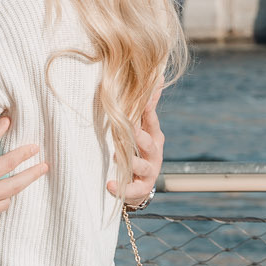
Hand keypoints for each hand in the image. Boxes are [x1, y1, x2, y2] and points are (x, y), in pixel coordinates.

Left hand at [109, 88, 165, 210]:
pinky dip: (122, 188)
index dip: (148, 106)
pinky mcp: (142, 188)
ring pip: (142, 166)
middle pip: (148, 142)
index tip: (143, 94)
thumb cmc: (139, 150)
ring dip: (131, 161)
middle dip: (138, 135)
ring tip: (117, 156)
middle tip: (129, 128)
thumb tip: (155, 76)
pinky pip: (134, 190)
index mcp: (153, 135)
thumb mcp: (144, 128)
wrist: (140, 185)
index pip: (151, 118)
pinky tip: (110, 185)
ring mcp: (149, 170)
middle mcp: (154, 152)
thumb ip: (146, 107)